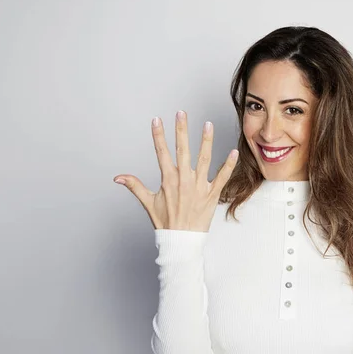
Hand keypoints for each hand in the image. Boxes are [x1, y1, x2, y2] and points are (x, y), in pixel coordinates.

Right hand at [113, 111, 238, 230]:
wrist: (181, 241)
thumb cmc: (166, 222)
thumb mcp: (148, 203)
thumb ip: (134, 186)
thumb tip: (118, 177)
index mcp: (168, 179)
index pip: (161, 152)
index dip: (158, 135)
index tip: (157, 119)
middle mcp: (183, 179)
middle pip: (182, 150)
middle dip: (181, 130)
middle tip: (181, 113)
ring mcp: (198, 186)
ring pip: (204, 159)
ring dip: (206, 141)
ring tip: (207, 124)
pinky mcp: (212, 194)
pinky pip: (222, 177)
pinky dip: (229, 165)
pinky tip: (234, 152)